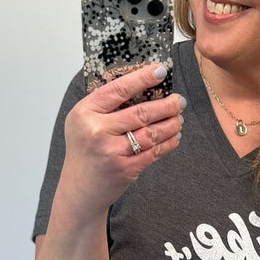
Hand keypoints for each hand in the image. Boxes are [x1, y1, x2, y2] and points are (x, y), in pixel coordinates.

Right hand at [58, 64, 183, 218]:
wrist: (80, 189)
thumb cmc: (84, 150)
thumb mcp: (83, 121)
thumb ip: (104, 104)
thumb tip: (140, 83)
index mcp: (85, 112)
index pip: (118, 90)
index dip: (142, 78)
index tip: (160, 70)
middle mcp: (97, 131)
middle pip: (141, 112)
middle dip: (167, 105)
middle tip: (179, 100)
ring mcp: (112, 152)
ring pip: (151, 133)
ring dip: (171, 124)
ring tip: (179, 118)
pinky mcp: (125, 169)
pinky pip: (154, 152)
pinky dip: (168, 143)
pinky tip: (174, 136)